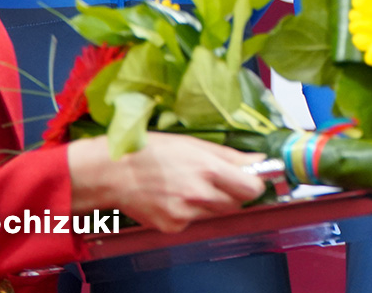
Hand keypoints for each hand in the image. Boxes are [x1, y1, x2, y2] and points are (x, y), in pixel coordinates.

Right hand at [68, 133, 267, 232]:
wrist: (113, 173)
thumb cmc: (151, 151)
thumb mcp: (193, 144)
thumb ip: (230, 156)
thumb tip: (258, 160)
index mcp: (206, 169)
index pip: (250, 188)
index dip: (255, 183)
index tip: (252, 178)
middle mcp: (198, 194)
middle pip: (236, 203)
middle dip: (233, 192)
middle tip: (217, 179)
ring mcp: (185, 214)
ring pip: (216, 213)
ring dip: (212, 201)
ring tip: (189, 184)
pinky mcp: (173, 227)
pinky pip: (194, 221)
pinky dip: (191, 211)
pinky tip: (174, 196)